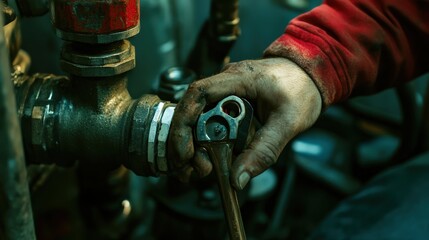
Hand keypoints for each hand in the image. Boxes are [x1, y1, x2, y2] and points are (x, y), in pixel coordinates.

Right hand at [168, 58, 321, 188]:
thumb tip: (238, 178)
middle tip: (195, 169)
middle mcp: (225, 83)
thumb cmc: (302, 89)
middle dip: (186, 143)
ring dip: (194, 146)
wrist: (310, 75)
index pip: (197, 94)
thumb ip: (263, 150)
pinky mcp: (227, 103)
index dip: (184, 121)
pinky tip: (208, 159)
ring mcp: (225, 93)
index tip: (184, 151)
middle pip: (191, 112)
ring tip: (200, 169)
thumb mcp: (288, 122)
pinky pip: (209, 122)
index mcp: (238, 79)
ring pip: (197, 120)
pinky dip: (205, 142)